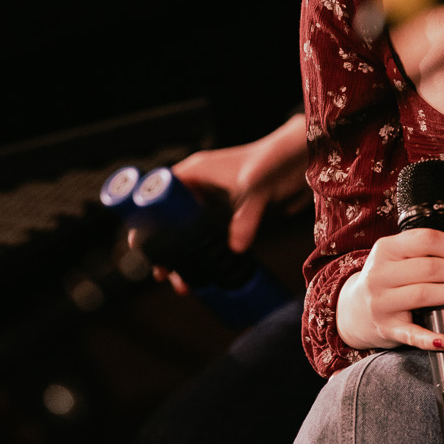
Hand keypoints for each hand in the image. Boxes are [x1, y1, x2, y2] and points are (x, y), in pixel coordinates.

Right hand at [144, 113, 311, 295]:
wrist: (303, 159)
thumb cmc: (275, 160)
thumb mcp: (257, 188)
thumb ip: (246, 217)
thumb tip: (236, 249)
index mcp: (195, 172)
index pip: (157, 195)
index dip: (146, 220)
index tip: (141, 248)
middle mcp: (200, 187)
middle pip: (170, 221)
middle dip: (164, 249)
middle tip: (162, 275)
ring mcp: (216, 203)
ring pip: (190, 235)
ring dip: (185, 259)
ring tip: (184, 285)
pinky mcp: (233, 215)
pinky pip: (212, 239)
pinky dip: (207, 257)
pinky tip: (206, 277)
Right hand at [336, 228, 443, 351]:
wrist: (355, 309)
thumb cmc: (392, 280)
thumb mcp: (403, 262)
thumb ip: (438, 262)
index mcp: (387, 248)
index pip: (427, 240)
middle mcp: (380, 273)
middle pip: (431, 268)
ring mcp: (381, 302)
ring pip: (425, 295)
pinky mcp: (386, 328)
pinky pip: (410, 334)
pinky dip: (429, 339)